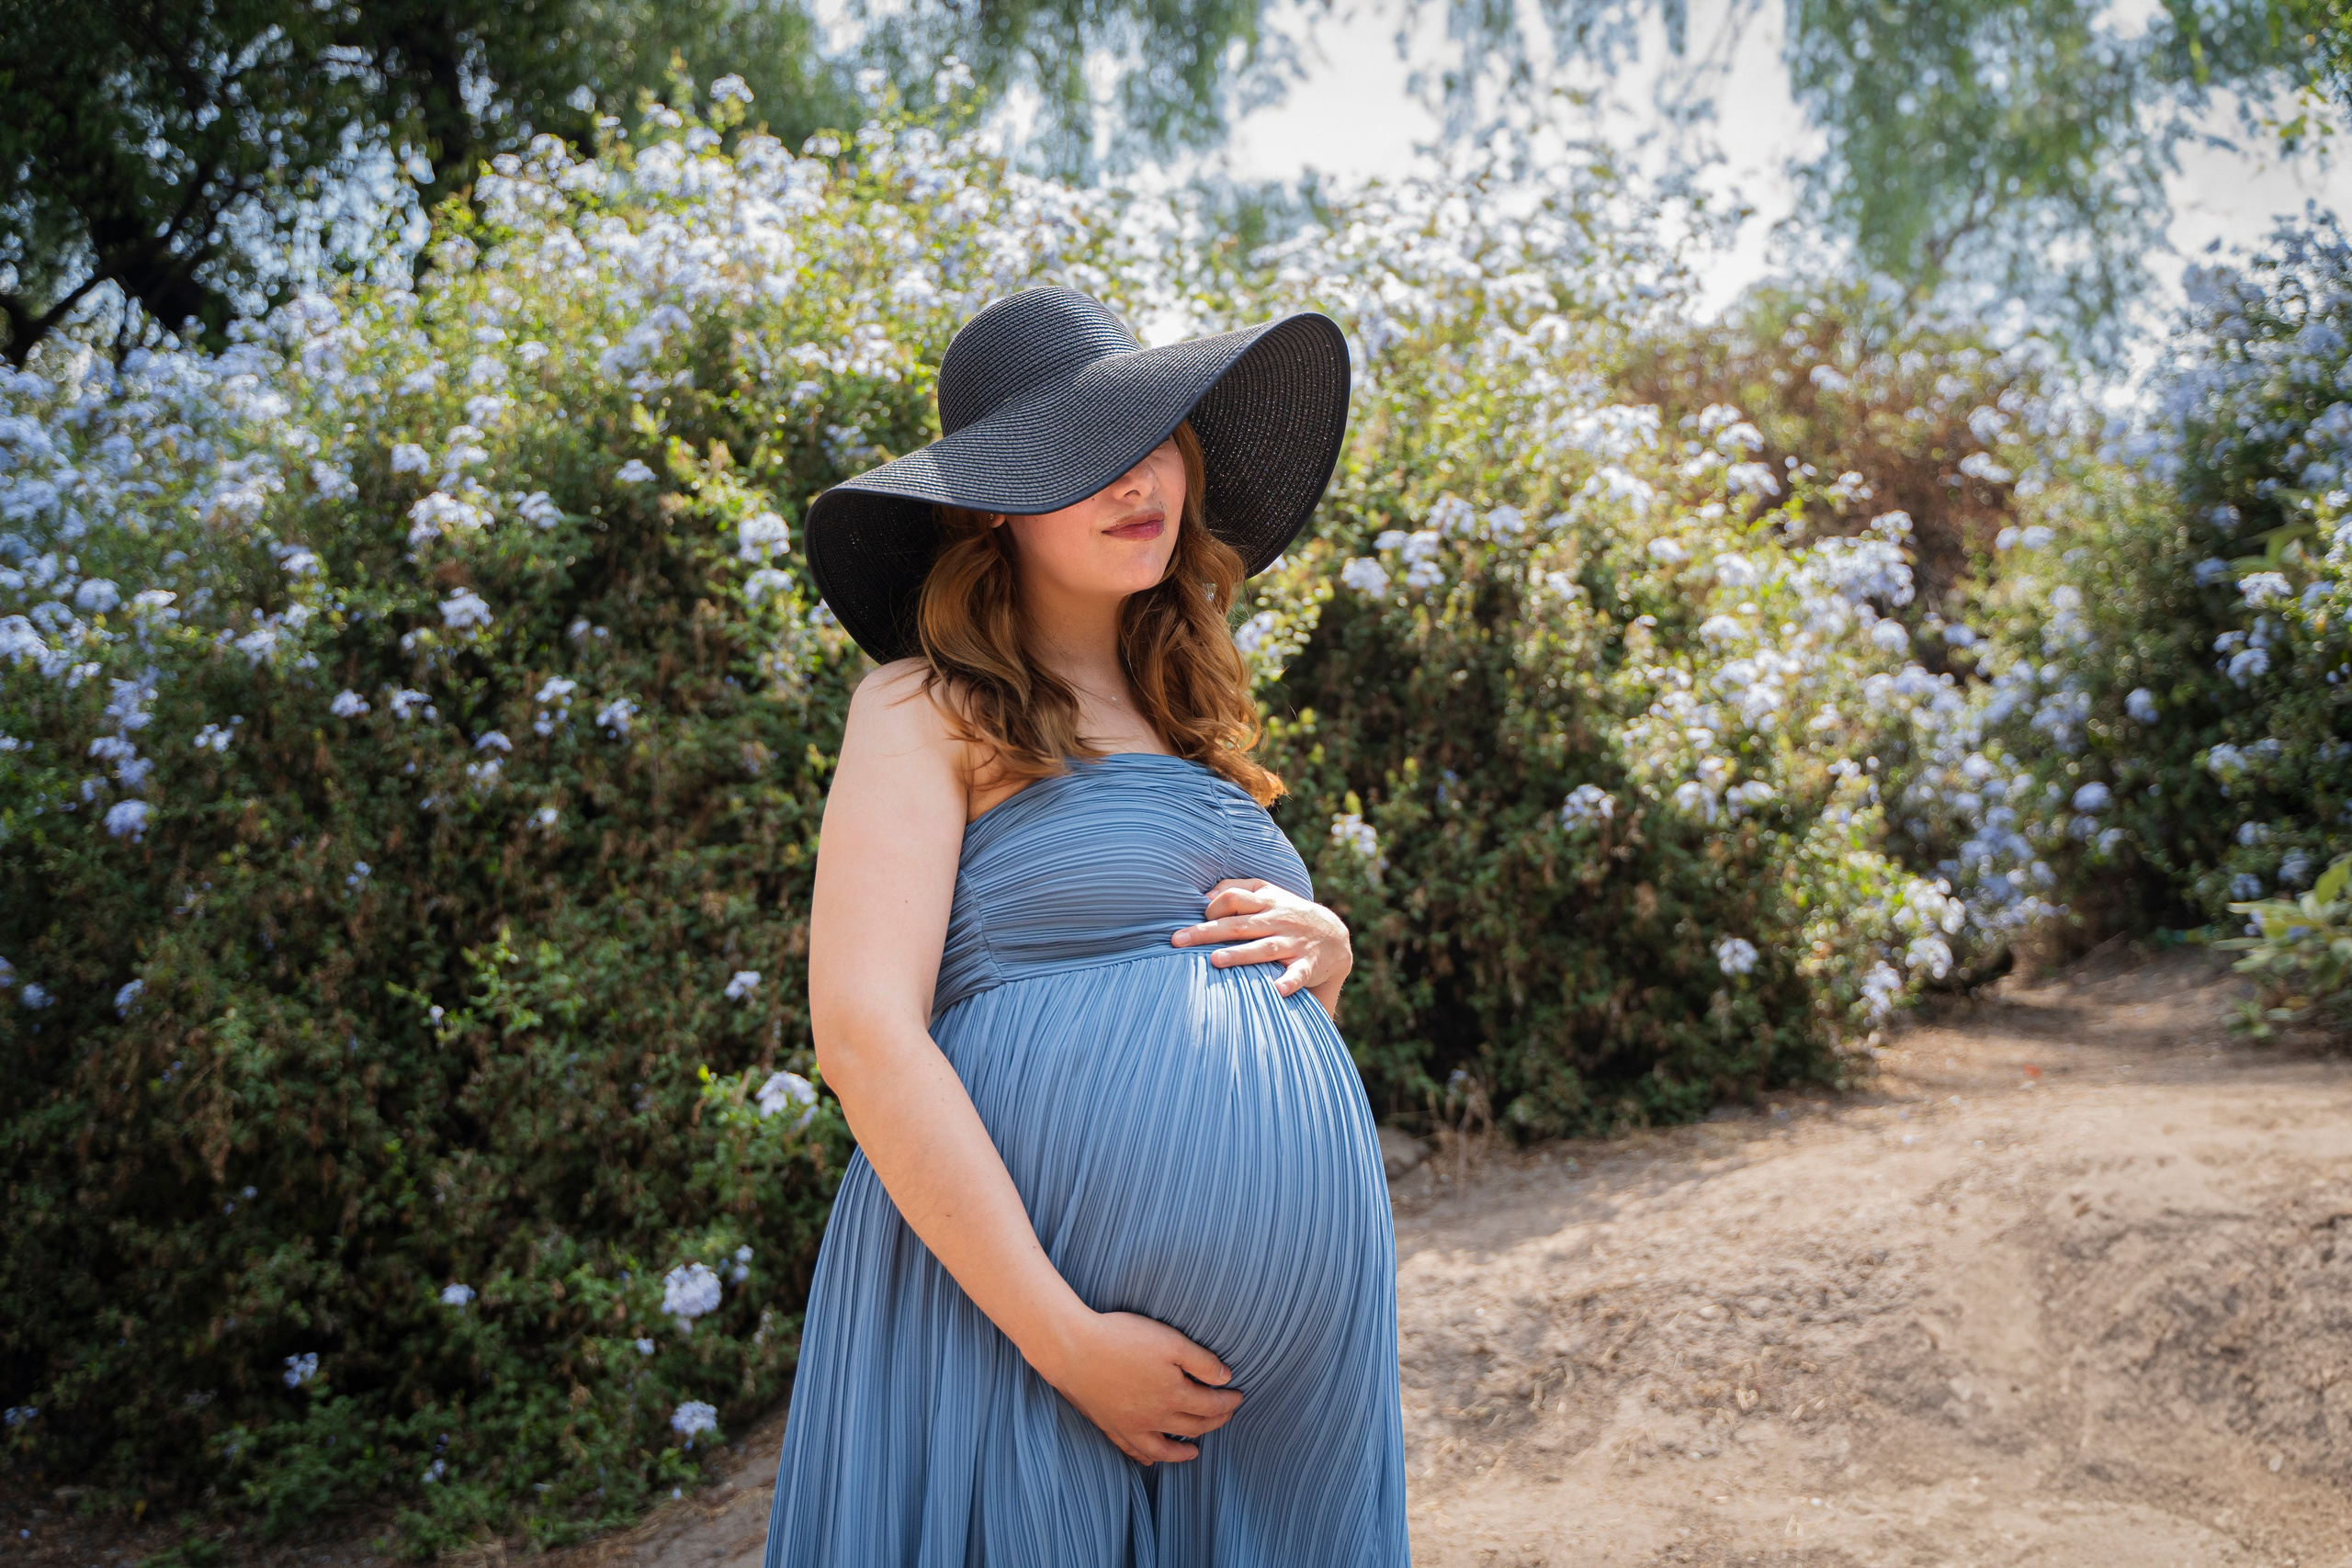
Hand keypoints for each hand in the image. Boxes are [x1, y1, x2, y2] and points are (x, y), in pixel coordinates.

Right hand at [1030, 1309, 1243, 1464]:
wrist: (1072, 1349)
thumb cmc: (1121, 1338)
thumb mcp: (1169, 1341)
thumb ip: (1201, 1361)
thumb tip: (1226, 1378)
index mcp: (1174, 1394)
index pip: (1211, 1405)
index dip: (1228, 1402)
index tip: (1239, 1396)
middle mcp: (1156, 1417)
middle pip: (1193, 1427)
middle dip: (1214, 1422)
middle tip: (1226, 1415)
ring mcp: (1131, 1427)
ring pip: (1166, 1448)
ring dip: (1185, 1450)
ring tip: (1196, 1450)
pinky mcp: (1111, 1427)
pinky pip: (1135, 1451)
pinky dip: (1149, 1457)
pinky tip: (1153, 1458)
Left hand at [1172, 878, 1352, 1011]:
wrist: (1334, 936)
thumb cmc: (1287, 913)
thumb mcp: (1267, 892)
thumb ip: (1237, 888)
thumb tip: (1203, 895)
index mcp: (1266, 902)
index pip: (1234, 898)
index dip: (1213, 907)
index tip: (1197, 920)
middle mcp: (1277, 920)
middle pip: (1239, 924)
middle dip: (1208, 932)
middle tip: (1178, 941)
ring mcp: (1293, 942)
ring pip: (1264, 948)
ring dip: (1240, 955)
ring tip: (1215, 960)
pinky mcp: (1307, 964)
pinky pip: (1298, 974)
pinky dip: (1288, 982)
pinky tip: (1276, 991)